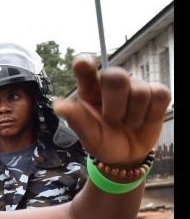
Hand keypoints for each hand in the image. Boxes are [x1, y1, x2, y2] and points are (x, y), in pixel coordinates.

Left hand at [53, 56, 170, 166]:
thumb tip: (58, 105)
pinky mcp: (156, 93)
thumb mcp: (88, 137)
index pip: (84, 68)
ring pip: (140, 91)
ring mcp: (134, 86)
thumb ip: (77, 120)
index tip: (84, 64)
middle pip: (116, 76)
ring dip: (133, 116)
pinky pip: (159, 95)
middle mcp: (110, 83)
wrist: (126, 155)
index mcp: (89, 90)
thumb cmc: (103, 141)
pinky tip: (143, 120)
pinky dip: (151, 114)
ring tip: (128, 123)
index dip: (85, 63)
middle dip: (115, 104)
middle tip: (112, 120)